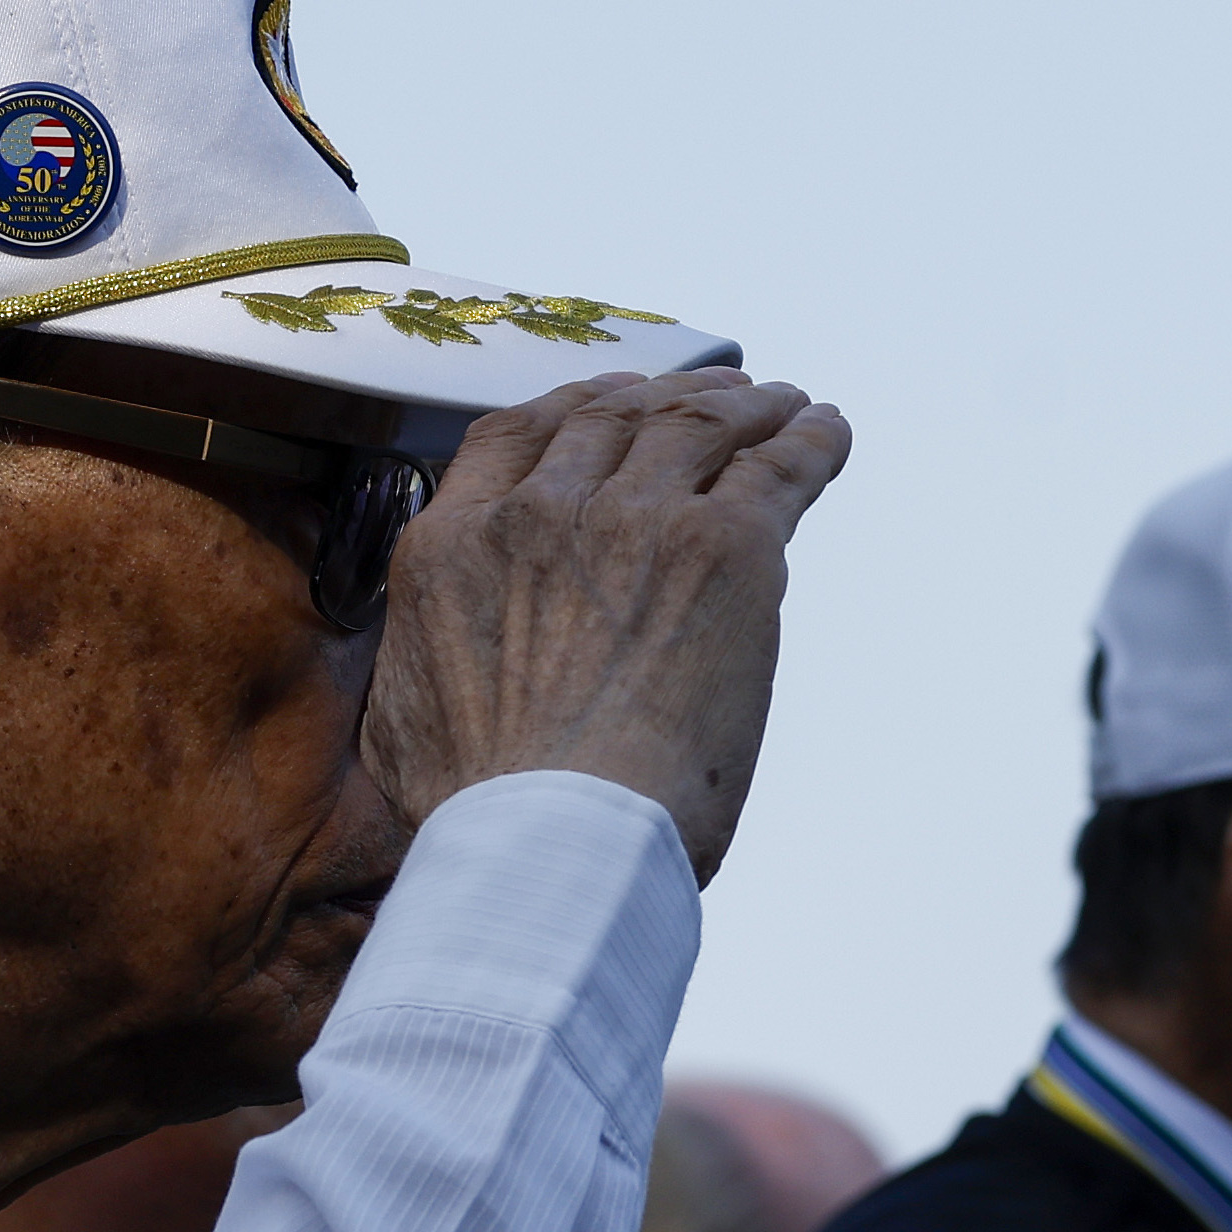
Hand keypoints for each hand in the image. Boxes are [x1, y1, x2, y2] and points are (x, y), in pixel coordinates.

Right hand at [360, 370, 853, 883]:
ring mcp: (633, 520)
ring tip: (783, 404)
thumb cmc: (476, 816)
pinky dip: (810, 441)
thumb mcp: (403, 724)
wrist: (549, 838)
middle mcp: (540, 513)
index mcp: (453, 548)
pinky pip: (779, 468)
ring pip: (699, 426)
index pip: (514, 436)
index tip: (610, 398)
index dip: (572, 405)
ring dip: (749, 408)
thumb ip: (421, 673)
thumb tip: (424, 699)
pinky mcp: (723, 548)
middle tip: (712, 394)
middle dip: (668, 395)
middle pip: (613, 418)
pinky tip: (828, 435)